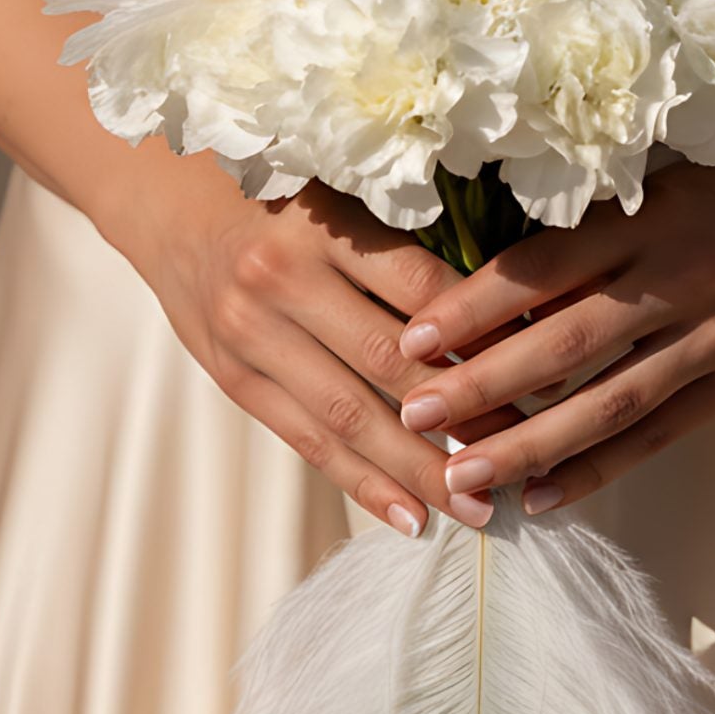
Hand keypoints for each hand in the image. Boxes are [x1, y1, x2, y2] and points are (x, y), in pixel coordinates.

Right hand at [103, 146, 521, 532]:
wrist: (165, 198)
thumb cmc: (281, 193)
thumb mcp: (343, 193)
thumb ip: (410, 248)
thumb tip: (511, 316)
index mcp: (325, 227)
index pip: (424, 291)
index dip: (488, 337)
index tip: (549, 376)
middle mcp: (283, 280)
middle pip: (391, 364)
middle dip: (466, 418)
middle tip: (528, 457)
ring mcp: (251, 335)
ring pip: (350, 416)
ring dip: (419, 470)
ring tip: (478, 508)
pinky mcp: (235, 379)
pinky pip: (307, 442)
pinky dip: (362, 484)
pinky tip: (411, 520)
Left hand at [391, 133, 714, 518]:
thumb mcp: (661, 168)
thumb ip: (587, 218)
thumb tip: (484, 272)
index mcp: (651, 214)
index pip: (542, 268)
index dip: (471, 307)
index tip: (410, 339)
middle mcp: (682, 275)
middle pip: (565, 344)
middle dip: (483, 386)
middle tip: (413, 415)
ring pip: (610, 403)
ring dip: (530, 445)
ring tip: (463, 478)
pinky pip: (661, 432)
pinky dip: (600, 469)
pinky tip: (542, 498)